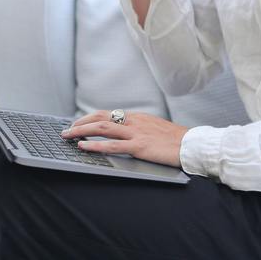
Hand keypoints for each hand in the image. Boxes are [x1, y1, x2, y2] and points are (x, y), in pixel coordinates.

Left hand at [61, 110, 188, 167]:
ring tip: (68, 135)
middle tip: (68, 129)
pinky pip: (113, 145)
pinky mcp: (139, 147)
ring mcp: (136, 133)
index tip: (79, 123)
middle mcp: (134, 121)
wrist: (193, 144)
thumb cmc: (177, 139)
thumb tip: (126, 132)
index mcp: (138, 117)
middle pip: (101, 117)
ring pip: (102, 127)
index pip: (108, 114)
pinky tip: (84, 146)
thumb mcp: (155, 128)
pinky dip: (95, 145)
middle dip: (81, 122)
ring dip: (82, 131)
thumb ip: (140, 128)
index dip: (90, 118)